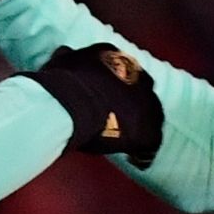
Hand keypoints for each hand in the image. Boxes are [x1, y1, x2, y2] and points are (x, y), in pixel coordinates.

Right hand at [20, 44, 163, 163]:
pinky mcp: (148, 127)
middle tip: (120, 120)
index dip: (116, 87)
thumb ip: (69, 58)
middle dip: (133, 104)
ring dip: (141, 126)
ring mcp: (146, 102)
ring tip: (129, 143)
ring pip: (153, 115)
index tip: (107, 99)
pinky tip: (134, 160)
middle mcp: (137, 75)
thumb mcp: (62, 62)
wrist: (70, 102)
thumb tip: (65, 53)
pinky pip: (152, 142)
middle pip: (142, 90)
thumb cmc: (61, 82)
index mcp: (117, 58)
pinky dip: (143, 153)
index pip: (123, 71)